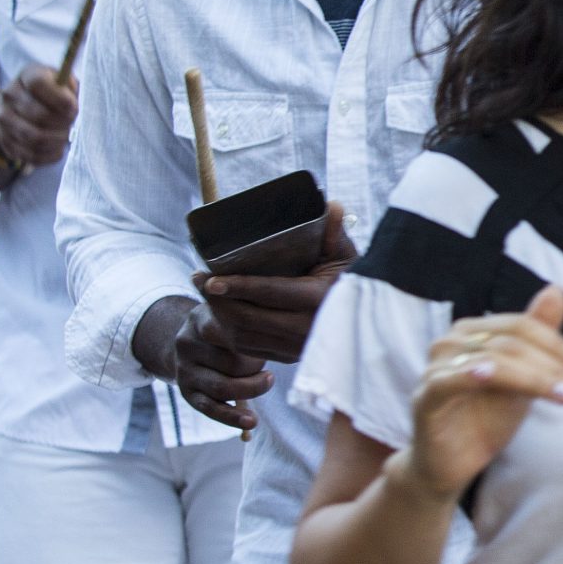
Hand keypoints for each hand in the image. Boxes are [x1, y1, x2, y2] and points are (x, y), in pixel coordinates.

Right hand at [0, 65, 77, 167]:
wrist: (19, 108)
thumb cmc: (51, 93)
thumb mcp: (62, 81)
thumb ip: (70, 87)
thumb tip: (71, 103)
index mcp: (27, 76)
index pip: (38, 84)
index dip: (59, 98)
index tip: (73, 107)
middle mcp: (10, 96)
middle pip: (39, 115)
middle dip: (62, 123)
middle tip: (71, 123)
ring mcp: (4, 120)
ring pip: (35, 138)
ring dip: (57, 140)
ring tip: (65, 136)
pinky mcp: (6, 141)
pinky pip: (31, 155)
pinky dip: (50, 155)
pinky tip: (58, 148)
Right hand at [167, 304, 275, 429]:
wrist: (191, 343)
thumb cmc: (225, 329)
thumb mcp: (232, 317)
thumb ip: (252, 325)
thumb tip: (295, 341)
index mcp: (200, 318)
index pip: (232, 331)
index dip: (259, 341)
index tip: (279, 342)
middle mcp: (187, 344)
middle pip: (231, 361)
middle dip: (257, 366)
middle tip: (271, 359)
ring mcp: (184, 370)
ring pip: (222, 387)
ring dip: (251, 389)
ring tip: (268, 381)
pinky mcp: (186, 393)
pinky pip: (211, 409)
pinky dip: (233, 418)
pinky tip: (251, 422)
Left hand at [192, 203, 359, 362]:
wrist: (364, 322)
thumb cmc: (352, 281)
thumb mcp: (346, 256)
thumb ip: (336, 233)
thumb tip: (333, 205)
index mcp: (317, 300)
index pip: (269, 293)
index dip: (237, 286)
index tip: (210, 279)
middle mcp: (305, 329)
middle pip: (247, 318)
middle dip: (217, 299)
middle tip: (197, 278)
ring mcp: (295, 348)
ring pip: (244, 337)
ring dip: (219, 315)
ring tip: (204, 293)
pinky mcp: (289, 358)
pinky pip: (250, 349)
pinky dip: (230, 331)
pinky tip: (220, 313)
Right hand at [403, 285, 562, 501]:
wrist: (452, 466)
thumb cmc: (485, 419)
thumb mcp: (522, 378)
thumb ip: (538, 336)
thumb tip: (557, 288)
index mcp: (472, 332)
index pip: (522, 326)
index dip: (558, 345)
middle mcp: (451, 342)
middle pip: (511, 341)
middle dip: (553, 364)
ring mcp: (435, 368)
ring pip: (493, 359)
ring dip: (536, 377)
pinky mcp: (425, 397)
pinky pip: (451, 380)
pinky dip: (474, 375)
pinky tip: (493, 377)